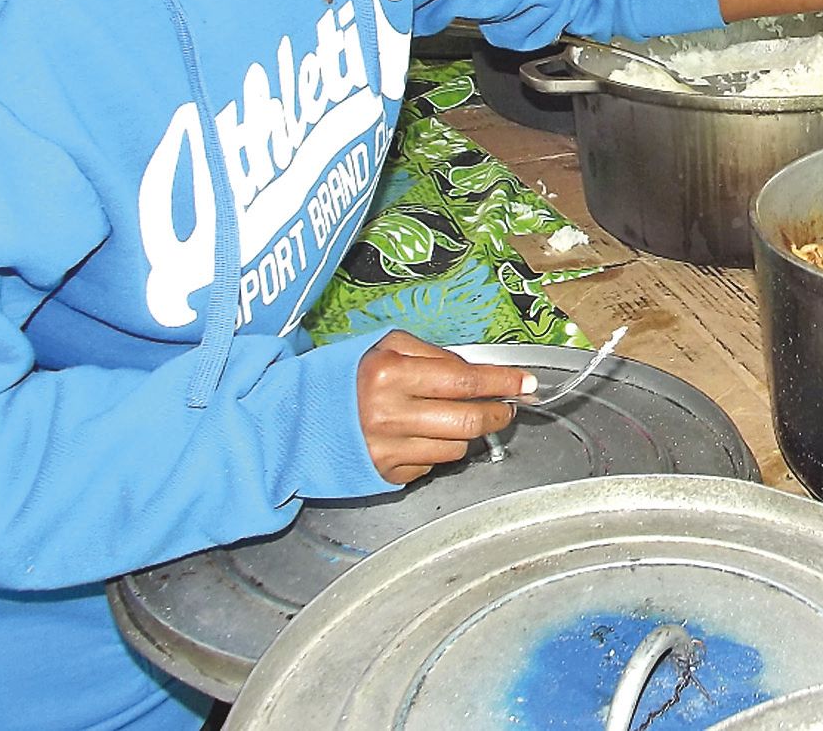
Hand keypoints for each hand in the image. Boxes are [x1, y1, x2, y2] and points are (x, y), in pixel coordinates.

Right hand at [355, 330, 531, 483]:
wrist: (296, 420)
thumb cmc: (343, 378)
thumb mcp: (385, 346)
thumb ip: (432, 354)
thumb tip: (475, 372)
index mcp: (390, 375)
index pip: (464, 380)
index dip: (502, 381)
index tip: (526, 383)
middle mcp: (389, 416)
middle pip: (468, 420)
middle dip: (498, 413)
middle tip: (506, 406)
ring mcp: (387, 450)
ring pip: (457, 448)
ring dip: (467, 433)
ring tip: (454, 417)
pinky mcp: (385, 475)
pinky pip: (432, 465)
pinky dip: (438, 450)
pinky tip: (422, 435)